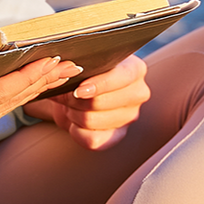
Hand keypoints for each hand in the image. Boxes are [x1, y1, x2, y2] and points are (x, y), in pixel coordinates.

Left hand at [23, 54, 149, 151]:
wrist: (77, 91)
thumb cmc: (83, 72)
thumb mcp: (81, 63)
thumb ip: (77, 65)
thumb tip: (65, 73)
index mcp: (134, 69)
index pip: (122, 78)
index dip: (99, 85)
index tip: (78, 90)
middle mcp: (138, 93)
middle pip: (100, 102)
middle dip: (74, 100)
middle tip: (65, 94)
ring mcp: (130, 116)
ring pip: (91, 121)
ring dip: (73, 114)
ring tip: (70, 105)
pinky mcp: (118, 135)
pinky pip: (92, 140)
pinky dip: (76, 132)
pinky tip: (74, 122)